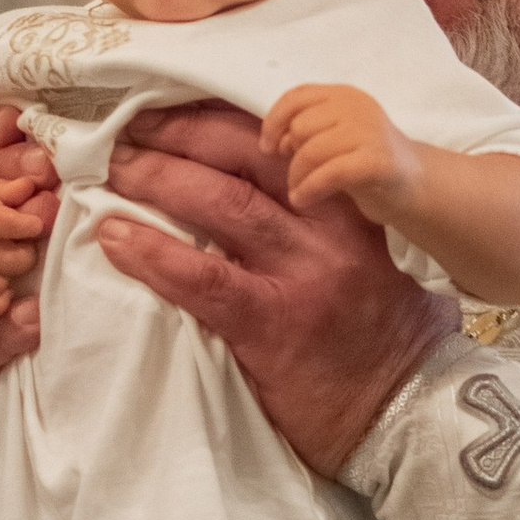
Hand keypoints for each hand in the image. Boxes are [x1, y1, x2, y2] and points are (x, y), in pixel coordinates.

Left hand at [98, 102, 455, 477]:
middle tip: (126, 128)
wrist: (408, 414)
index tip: (171, 106)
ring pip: (222, 204)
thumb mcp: (374, 258)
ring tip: (111, 170)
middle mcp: (329, 229)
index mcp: (349, 205)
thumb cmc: (388, 337)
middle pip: (247, 155)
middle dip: (180, 134)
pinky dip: (152, 254)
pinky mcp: (272, 325)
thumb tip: (273, 184)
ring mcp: (302, 275)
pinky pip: (203, 279)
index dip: (217, 118)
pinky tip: (114, 238)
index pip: (279, 140)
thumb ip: (330, 217)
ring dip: (157, 179)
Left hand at [260, 81, 418, 226]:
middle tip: (296, 175)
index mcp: (344, 95)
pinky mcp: (377, 161)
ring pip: (310, 151)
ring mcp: (370, 132)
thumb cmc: (366, 160)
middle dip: (290, 156)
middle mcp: (357, 107)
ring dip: (297, 177)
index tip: (268, 148)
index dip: (274, 121)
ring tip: (299, 192)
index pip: (297, 96)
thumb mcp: (336, 134)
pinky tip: (303, 200)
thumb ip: (308, 128)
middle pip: (300, 127)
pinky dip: (309, 189)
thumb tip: (274, 140)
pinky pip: (329, 174)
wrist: (415, 183)